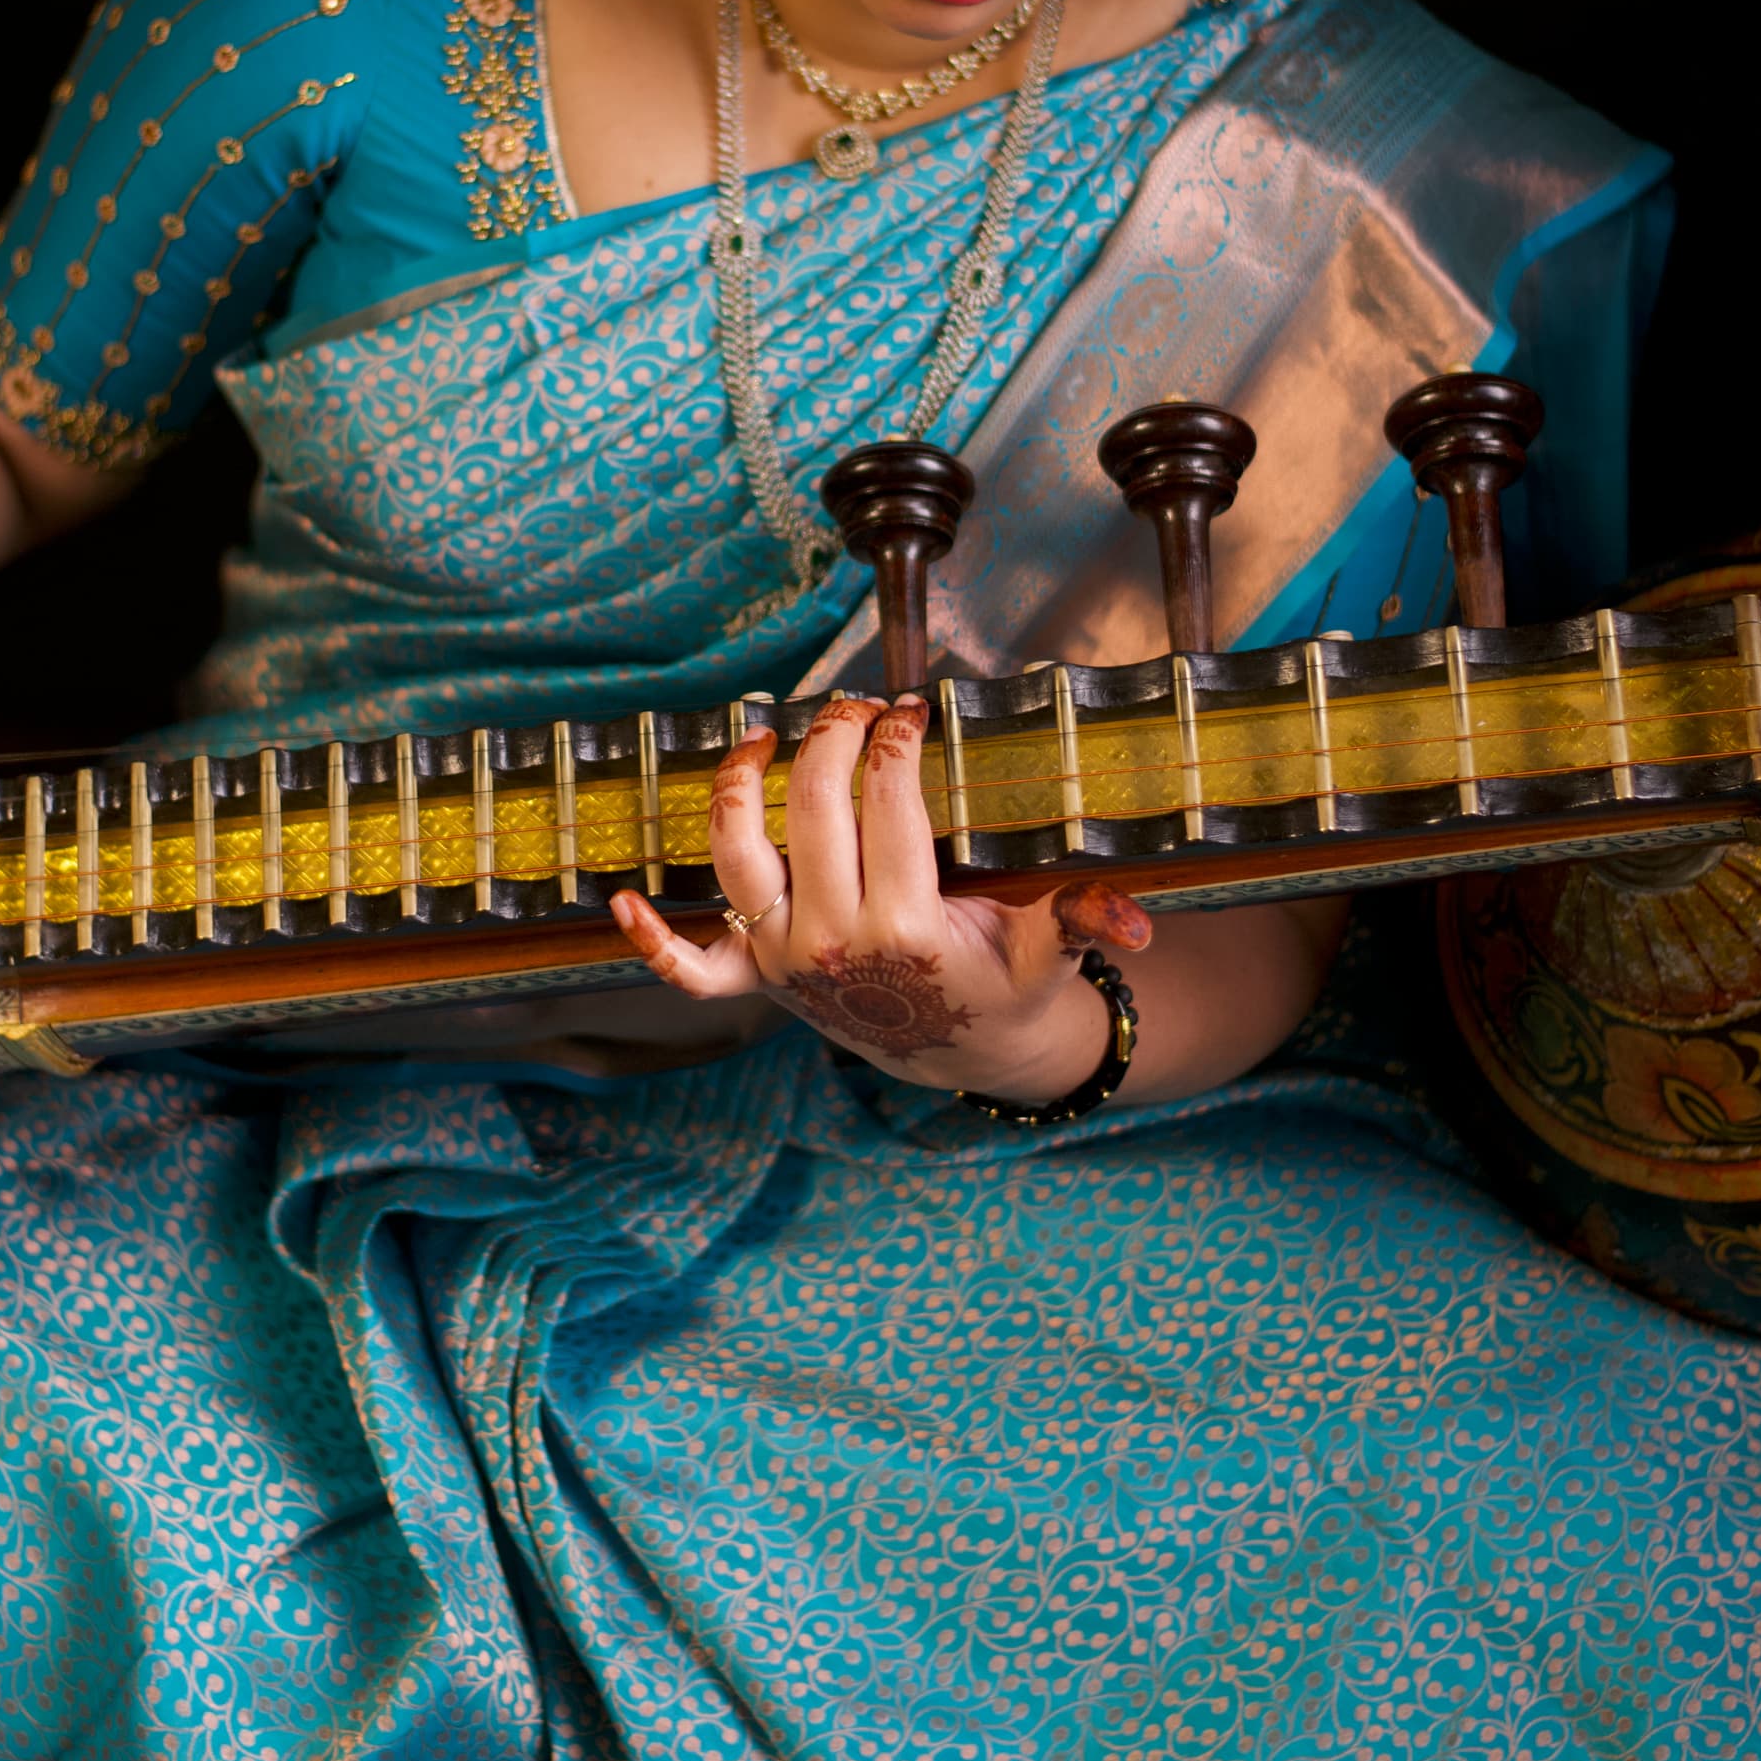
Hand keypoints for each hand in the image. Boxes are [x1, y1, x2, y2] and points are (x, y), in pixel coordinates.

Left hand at [609, 693, 1152, 1103]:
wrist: (962, 1050)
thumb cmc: (1004, 983)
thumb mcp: (1049, 949)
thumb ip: (1085, 920)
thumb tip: (1140, 923)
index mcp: (907, 927)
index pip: (891, 805)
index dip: (899, 744)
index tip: (911, 712)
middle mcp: (832, 941)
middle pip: (813, 809)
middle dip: (833, 740)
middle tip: (858, 709)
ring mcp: (784, 962)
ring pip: (737, 859)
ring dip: (737, 789)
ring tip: (761, 739)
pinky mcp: (755, 982)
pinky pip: (689, 971)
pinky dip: (650, 939)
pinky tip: (619, 898)